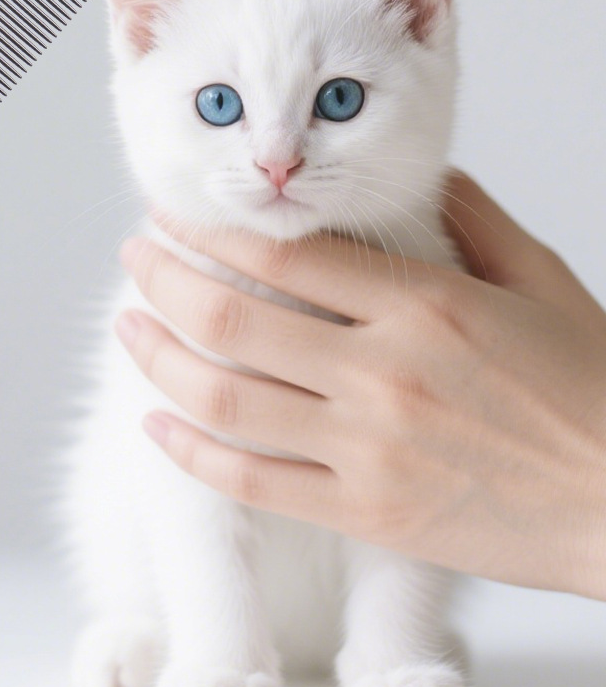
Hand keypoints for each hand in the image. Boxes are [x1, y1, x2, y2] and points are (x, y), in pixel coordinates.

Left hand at [117, 173, 605, 599]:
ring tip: (127, 326)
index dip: (212, 231)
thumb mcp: (541, 281)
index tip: (175, 213)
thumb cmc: (593, 388)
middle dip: (165, 279)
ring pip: (226, 400)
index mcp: (423, 305)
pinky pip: (252, 483)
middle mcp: (382, 374)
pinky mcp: (365, 513)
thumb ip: (469, 219)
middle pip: (233, 317)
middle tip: (133, 255)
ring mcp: (366, 449)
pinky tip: (157, 424)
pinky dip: (193, 453)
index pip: (284, 255)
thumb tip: (416, 173)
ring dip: (160, 358)